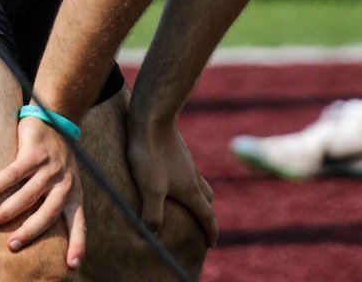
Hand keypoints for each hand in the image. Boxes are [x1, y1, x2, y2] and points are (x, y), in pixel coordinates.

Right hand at [0, 115, 85, 269]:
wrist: (56, 119)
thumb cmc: (55, 161)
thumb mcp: (64, 183)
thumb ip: (55, 206)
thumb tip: (34, 237)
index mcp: (74, 194)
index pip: (78, 223)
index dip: (76, 244)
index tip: (72, 265)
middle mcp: (65, 181)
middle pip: (49, 212)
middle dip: (30, 231)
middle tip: (12, 246)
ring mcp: (51, 166)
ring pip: (28, 194)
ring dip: (7, 210)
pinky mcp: (36, 151)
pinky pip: (14, 171)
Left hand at [126, 115, 217, 247]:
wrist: (153, 118)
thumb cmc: (151, 154)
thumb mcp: (150, 189)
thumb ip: (153, 215)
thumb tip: (153, 234)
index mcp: (190, 189)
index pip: (206, 215)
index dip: (210, 232)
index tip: (211, 244)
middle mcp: (193, 176)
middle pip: (206, 199)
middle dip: (207, 215)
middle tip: (202, 226)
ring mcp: (186, 162)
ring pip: (198, 183)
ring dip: (197, 197)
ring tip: (187, 205)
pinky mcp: (177, 151)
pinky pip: (187, 171)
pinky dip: (186, 183)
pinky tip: (172, 180)